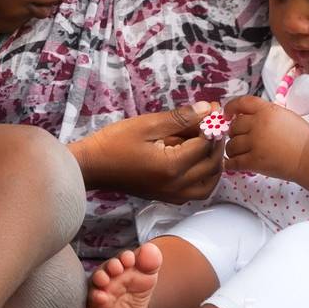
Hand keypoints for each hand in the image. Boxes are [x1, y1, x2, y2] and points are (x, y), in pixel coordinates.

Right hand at [71, 101, 222, 202]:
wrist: (92, 166)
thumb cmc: (114, 142)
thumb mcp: (147, 124)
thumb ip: (181, 118)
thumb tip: (208, 110)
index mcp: (172, 166)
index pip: (205, 145)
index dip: (212, 126)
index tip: (214, 110)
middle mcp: (176, 185)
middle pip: (211, 166)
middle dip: (216, 143)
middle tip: (214, 124)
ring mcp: (172, 195)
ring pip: (208, 184)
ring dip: (214, 164)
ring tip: (208, 144)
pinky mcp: (166, 198)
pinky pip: (195, 192)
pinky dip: (203, 177)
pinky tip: (196, 161)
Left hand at [221, 96, 308, 180]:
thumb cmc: (301, 137)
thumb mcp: (284, 115)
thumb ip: (264, 114)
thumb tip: (243, 118)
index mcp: (266, 110)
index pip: (241, 103)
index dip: (230, 107)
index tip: (227, 114)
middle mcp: (258, 124)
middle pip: (234, 126)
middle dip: (234, 133)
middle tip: (240, 139)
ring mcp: (255, 143)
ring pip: (231, 145)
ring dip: (232, 149)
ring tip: (239, 153)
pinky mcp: (255, 161)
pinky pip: (234, 162)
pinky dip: (230, 163)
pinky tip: (232, 164)